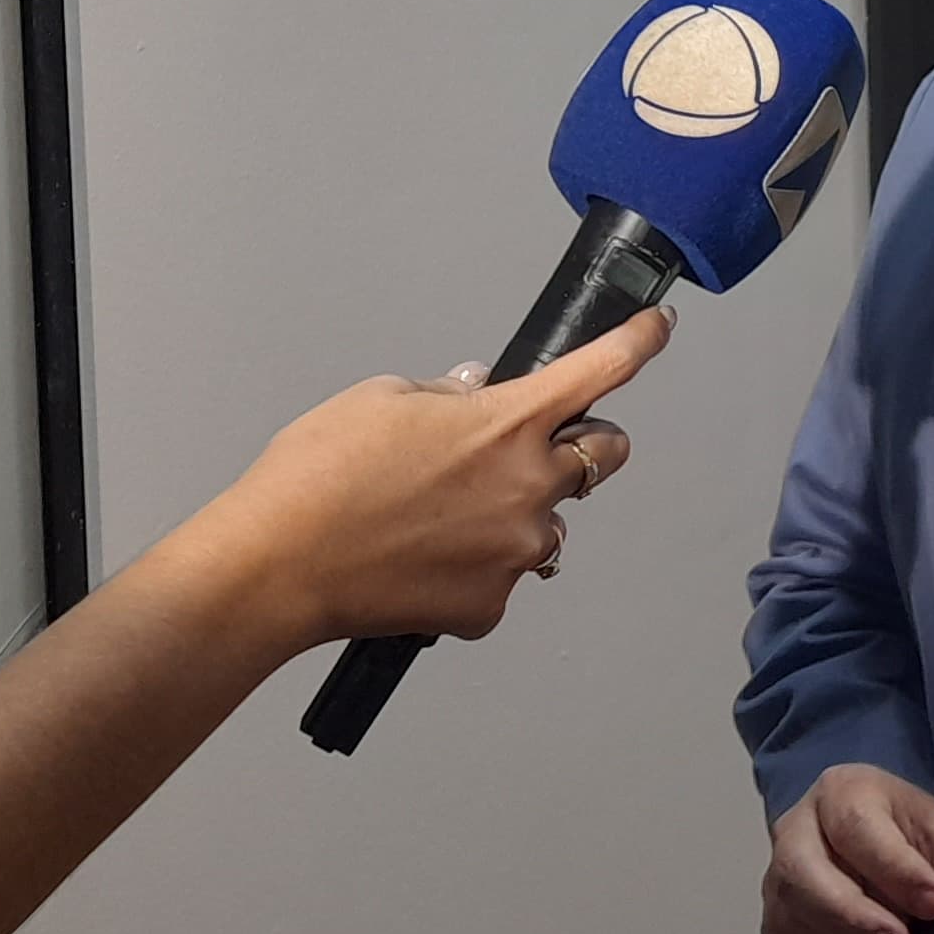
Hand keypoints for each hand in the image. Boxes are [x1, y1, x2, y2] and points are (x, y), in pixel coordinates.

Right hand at [178, 308, 666, 655]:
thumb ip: (444, 393)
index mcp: (507, 422)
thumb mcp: (379, 398)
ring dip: (516, 514)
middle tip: (533, 448)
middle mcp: (529, 487)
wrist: (276, 566)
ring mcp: (517, 552)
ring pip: (546, 523)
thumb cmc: (316, 475)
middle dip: (582, 444)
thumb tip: (473, 391)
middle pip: (603, 456)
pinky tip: (422, 561)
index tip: (656, 328)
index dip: (637, 343)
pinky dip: (475, 568)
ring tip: (440, 518)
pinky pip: (503, 578)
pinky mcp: (492, 605)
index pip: (600, 371)